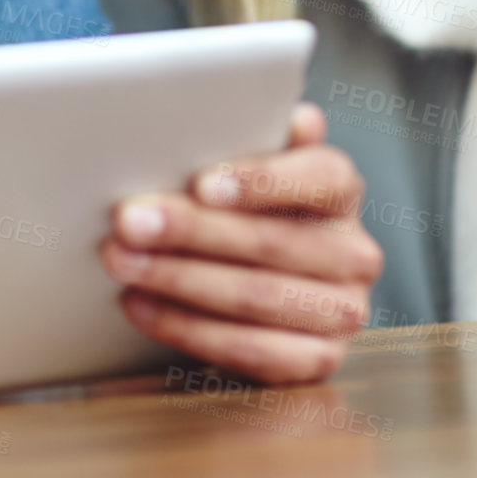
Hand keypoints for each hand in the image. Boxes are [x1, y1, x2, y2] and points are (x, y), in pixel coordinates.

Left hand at [100, 102, 382, 384]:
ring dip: (178, 280)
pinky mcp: (319, 361)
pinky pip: (251, 351)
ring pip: (256, 297)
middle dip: (192, 232)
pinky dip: (187, 328)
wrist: (246, 279)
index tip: (201, 183)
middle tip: (128, 221)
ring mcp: (343, 310)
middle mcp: (355, 251)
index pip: (320, 175)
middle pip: (272, 240)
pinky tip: (140, 305)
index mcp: (340, 189)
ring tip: (121, 261)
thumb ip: (255, 133)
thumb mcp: (243, 163)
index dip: (262, 179)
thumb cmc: (237, 206)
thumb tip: (296, 116)